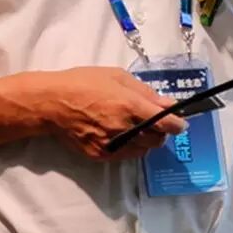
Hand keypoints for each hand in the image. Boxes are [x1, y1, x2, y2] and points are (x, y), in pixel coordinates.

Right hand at [34, 67, 187, 160]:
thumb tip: (168, 104)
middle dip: (162, 132)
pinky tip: (124, 135)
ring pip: (143, 150)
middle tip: (156, 122)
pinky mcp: (100, 155)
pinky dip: (132, 147)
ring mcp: (111, 144)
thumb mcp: (118, 77)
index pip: (164, 123)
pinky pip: (126, 155)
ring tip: (138, 127)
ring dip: (147, 140)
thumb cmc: (84, 82)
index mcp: (129, 105)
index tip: (181, 124)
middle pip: (156, 139)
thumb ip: (146, 92)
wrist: (52, 103)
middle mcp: (122, 128)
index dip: (177, 125)